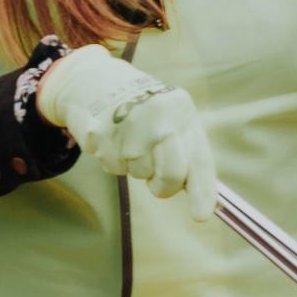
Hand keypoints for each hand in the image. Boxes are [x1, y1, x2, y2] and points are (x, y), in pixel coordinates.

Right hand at [32, 43, 216, 218]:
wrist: (93, 81)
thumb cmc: (140, 106)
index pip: (199, 158)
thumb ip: (186, 149)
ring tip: (127, 139)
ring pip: (139, 173)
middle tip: (154, 181)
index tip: (202, 216)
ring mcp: (129, 126)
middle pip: (172, 175)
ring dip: (134, 166)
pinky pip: (114, 167)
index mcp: (182, 110)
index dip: (203, 191)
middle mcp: (159, 116)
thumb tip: (203, 195)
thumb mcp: (171, 116)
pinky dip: (113, 159)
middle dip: (164, 186)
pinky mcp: (102, 135)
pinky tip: (112, 137)